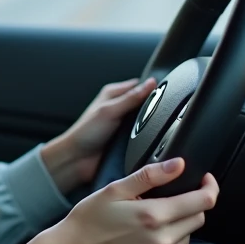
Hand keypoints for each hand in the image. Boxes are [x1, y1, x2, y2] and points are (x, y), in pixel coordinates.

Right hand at [7, 158, 217, 243]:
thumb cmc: (86, 222)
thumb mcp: (115, 189)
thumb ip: (150, 175)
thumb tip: (178, 164)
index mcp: (154, 216)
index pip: (203, 201)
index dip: (210, 187)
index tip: (206, 180)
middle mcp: (161, 241)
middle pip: (199, 218)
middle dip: (191, 204)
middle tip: (169, 197)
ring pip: (187, 237)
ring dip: (179, 224)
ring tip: (151, 219)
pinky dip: (166, 242)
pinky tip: (144, 237)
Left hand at [42, 77, 157, 191]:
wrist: (77, 160)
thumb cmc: (86, 132)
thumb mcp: (110, 110)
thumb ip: (131, 97)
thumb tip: (151, 83)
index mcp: (114, 94)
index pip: (140, 85)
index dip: (153, 88)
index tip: (167, 92)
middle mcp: (120, 108)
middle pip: (146, 104)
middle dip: (155, 108)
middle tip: (164, 113)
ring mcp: (125, 125)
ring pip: (147, 121)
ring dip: (152, 125)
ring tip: (156, 128)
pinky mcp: (128, 140)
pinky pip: (144, 136)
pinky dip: (148, 138)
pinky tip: (151, 140)